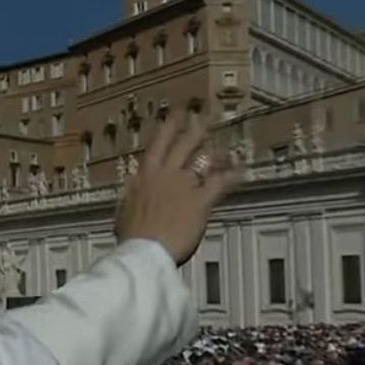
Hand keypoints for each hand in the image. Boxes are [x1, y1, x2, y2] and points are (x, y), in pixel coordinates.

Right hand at [115, 114, 237, 265]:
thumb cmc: (131, 236)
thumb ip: (133, 194)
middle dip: (195, 130)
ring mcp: (184, 186)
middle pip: (183, 145)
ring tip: (223, 145)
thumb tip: (133, 185)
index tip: (176, 114)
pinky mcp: (200, 201)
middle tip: (205, 118)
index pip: (158, 145)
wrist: (144, 250)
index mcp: (145, 176)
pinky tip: (239, 171)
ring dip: (214, 151)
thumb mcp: (125, 210)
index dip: (169, 128)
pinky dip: (231, 176)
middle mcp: (165, 174)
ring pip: (202, 160)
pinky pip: (219, 184)